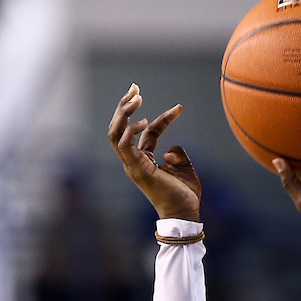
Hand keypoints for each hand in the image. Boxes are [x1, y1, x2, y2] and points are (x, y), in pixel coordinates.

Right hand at [107, 84, 200, 222]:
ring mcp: (132, 165)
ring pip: (115, 134)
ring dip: (123, 114)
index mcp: (142, 159)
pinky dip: (130, 131)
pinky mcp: (136, 169)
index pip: (145, 133)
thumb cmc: (184, 194)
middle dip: (124, 106)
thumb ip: (177, 153)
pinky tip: (144, 122)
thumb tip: (170, 149)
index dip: (161, 118)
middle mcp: (133, 161)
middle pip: (119, 128)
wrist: (185, 213)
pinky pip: (124, 146)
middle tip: (135, 88)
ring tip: (136, 98)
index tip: (179, 108)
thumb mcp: (184, 166)